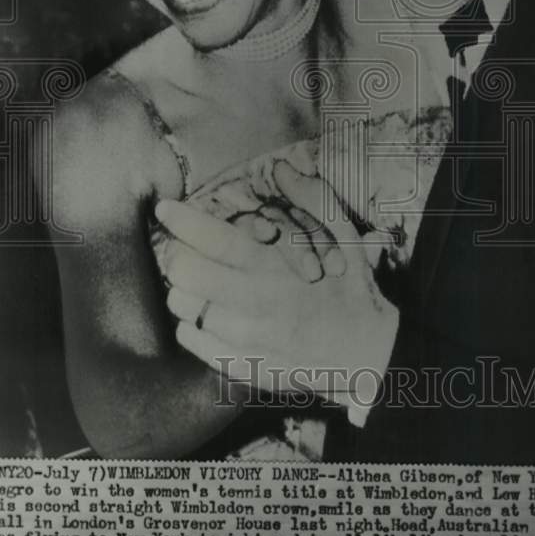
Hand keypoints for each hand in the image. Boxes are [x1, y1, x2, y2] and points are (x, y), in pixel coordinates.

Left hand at [155, 171, 398, 416]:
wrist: (369, 355)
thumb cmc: (351, 289)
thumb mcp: (345, 237)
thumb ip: (314, 198)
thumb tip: (282, 169)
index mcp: (276, 268)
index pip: (214, 239)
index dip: (183, 221)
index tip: (165, 208)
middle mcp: (255, 304)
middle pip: (186, 274)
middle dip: (177, 254)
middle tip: (185, 249)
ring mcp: (245, 340)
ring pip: (184, 308)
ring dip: (184, 289)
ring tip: (200, 281)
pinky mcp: (241, 366)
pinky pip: (192, 341)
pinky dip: (190, 323)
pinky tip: (209, 313)